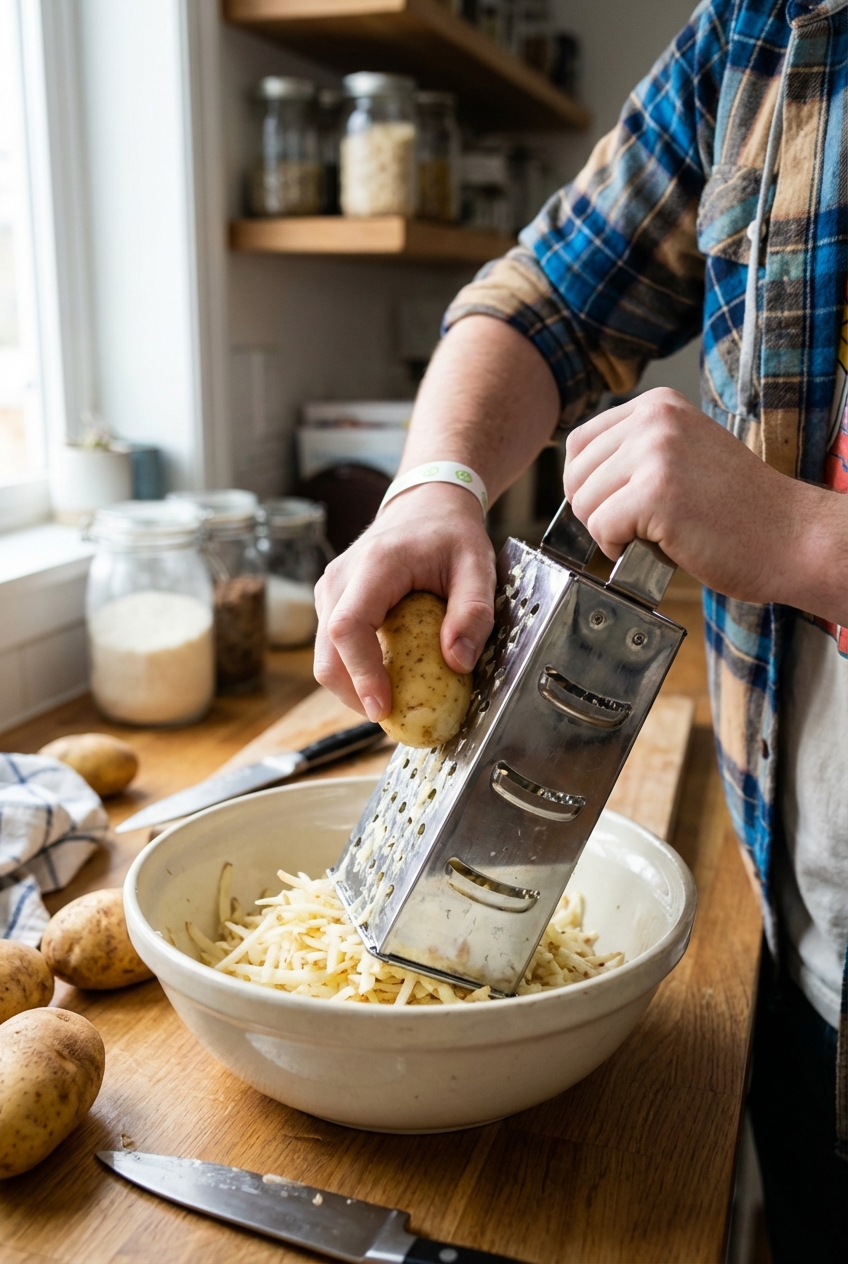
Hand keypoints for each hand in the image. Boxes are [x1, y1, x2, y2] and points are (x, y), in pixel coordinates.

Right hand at [313, 482, 495, 720]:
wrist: (425, 505)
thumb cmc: (450, 534)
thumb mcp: (477, 568)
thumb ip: (473, 614)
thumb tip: (458, 663)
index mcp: (374, 566)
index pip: (348, 628)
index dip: (361, 674)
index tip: (382, 708)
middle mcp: (340, 578)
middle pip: (326, 653)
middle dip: (354, 695)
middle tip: (393, 720)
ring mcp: (329, 591)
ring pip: (324, 657)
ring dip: (353, 687)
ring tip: (392, 702)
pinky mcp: (330, 603)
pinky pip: (332, 649)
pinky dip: (354, 672)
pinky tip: (385, 680)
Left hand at [563, 387, 847, 619]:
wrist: (792, 537)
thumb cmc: (739, 510)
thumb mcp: (682, 455)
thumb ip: (635, 453)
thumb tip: (575, 478)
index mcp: (659, 404)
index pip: (580, 442)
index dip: (586, 484)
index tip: (614, 504)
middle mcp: (655, 419)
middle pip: (576, 474)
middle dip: (596, 511)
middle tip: (638, 527)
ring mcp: (656, 452)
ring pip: (584, 503)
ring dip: (609, 531)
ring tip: (654, 534)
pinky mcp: (657, 493)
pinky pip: (601, 529)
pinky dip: (619, 548)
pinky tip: (657, 546)